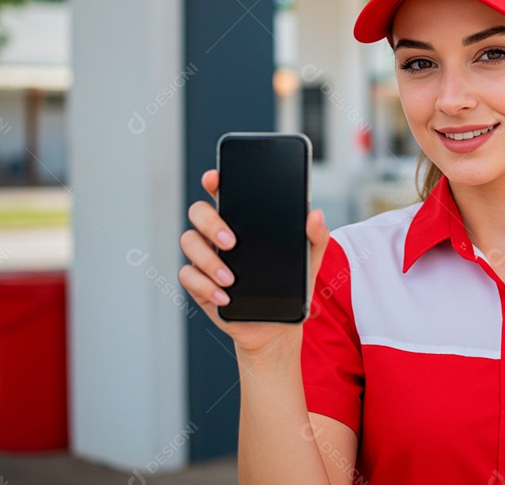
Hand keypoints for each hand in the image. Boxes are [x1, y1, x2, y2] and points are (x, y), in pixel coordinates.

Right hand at [178, 169, 329, 355]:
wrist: (278, 325)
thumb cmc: (290, 286)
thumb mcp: (309, 260)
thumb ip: (316, 236)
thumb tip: (315, 214)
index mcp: (242, 221)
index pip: (222, 192)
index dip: (214, 181)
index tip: (215, 178)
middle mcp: (218, 235)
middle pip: (198, 212)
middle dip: (210, 222)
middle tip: (232, 242)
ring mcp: (206, 258)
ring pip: (188, 242)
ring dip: (207, 259)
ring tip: (230, 278)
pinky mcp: (199, 284)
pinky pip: (188, 276)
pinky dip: (204, 286)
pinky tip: (225, 296)